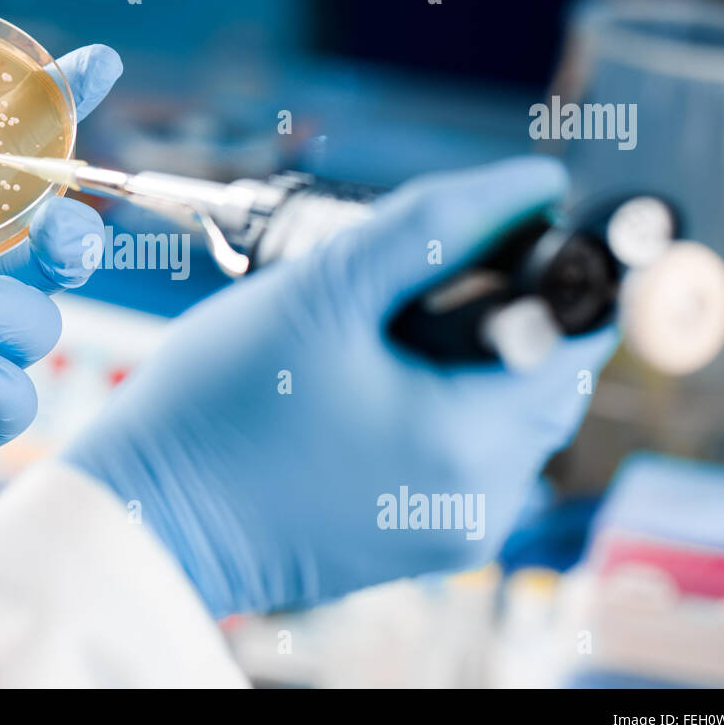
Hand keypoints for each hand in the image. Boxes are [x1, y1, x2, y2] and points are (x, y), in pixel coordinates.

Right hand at [65, 157, 616, 615]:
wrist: (143, 518)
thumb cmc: (217, 407)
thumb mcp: (323, 290)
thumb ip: (435, 227)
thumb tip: (535, 182)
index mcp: (474, 444)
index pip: (580, 337)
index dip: (549, 270)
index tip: (491, 238)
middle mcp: (481, 504)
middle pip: (545, 378)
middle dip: (502, 316)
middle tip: (409, 285)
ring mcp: (447, 532)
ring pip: (503, 416)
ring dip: (467, 360)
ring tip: (375, 334)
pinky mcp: (410, 542)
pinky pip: (460, 456)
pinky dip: (436, 407)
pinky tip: (361, 386)